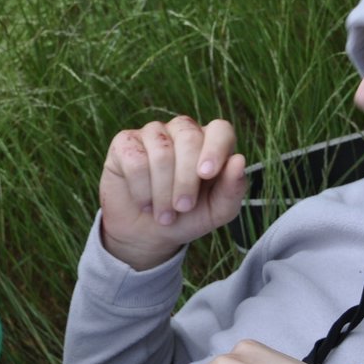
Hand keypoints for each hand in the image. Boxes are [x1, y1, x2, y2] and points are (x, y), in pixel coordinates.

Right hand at [99, 115, 247, 269]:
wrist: (146, 234)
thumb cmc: (186, 217)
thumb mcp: (216, 211)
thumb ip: (232, 189)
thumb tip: (238, 161)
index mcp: (209, 143)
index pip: (220, 129)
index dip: (215, 148)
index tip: (207, 174)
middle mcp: (181, 132)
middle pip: (189, 138)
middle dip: (186, 180)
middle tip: (183, 208)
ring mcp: (152, 134)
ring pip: (161, 151)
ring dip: (162, 191)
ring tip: (163, 214)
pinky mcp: (124, 142)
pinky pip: (135, 159)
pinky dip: (141, 189)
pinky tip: (144, 202)